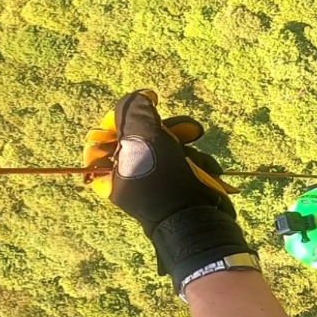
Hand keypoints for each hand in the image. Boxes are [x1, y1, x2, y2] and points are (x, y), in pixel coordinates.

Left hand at [83, 91, 253, 290]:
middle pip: (145, 138)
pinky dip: (199, 165)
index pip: (110, 134)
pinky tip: (206, 172)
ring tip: (198, 162)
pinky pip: (187, 164)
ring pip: (171, 149)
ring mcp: (157, 183)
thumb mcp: (144, 136)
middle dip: (171, 134)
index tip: (147, 114)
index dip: (129, 120)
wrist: (196, 220)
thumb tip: (142, 96)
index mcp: (111, 171)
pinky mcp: (180, 188)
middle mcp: (131, 177)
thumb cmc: (163, 181)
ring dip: (190, 151)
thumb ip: (135, 110)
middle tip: (187, 131)